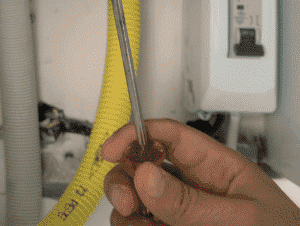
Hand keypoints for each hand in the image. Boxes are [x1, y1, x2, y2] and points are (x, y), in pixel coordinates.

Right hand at [101, 119, 299, 224]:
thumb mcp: (240, 218)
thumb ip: (190, 202)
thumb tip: (146, 176)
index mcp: (216, 168)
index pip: (167, 135)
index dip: (134, 135)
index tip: (110, 151)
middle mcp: (192, 187)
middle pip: (139, 165)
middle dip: (124, 180)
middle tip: (128, 202)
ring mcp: (180, 213)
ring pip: (133, 199)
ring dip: (127, 211)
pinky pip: (138, 223)